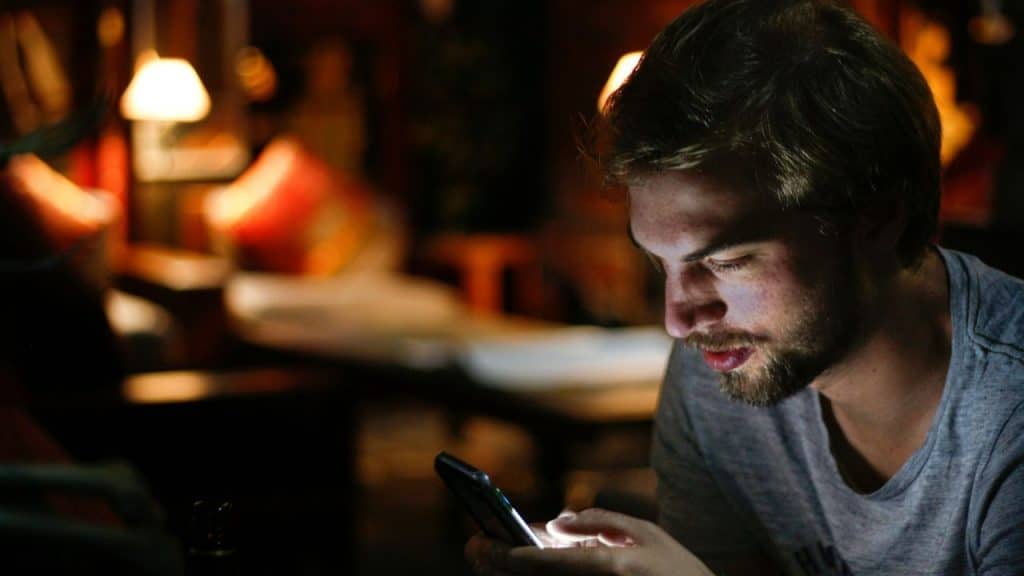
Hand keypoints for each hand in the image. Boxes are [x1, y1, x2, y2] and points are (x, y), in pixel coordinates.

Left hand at [465, 508, 715, 575]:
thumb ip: (601, 522)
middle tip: (475, 552)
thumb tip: (560, 520)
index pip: (554, 563)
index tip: (494, 548)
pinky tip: (519, 568)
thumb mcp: (648, 535)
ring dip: (513, 574)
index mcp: (613, 566)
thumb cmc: (677, 570)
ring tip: (485, 559)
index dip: (518, 556)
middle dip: (502, 566)